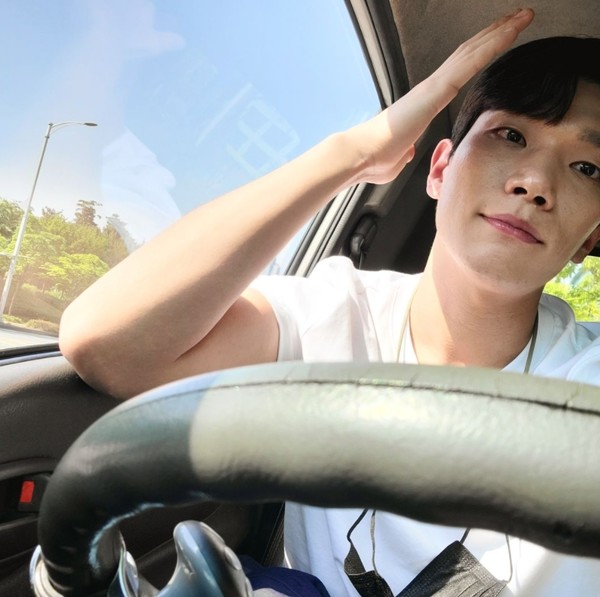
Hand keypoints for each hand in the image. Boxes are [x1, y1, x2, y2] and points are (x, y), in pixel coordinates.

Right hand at [348, 8, 534, 183]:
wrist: (360, 156)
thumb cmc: (375, 159)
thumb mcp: (399, 156)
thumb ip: (406, 150)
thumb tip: (406, 152)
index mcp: (425, 102)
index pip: (459, 71)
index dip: (480, 52)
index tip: (500, 39)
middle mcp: (429, 88)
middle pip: (467, 54)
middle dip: (495, 33)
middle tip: (519, 16)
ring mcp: (431, 87)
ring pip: (471, 52)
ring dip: (499, 32)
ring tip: (523, 15)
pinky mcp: (433, 92)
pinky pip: (468, 65)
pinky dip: (490, 47)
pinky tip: (508, 33)